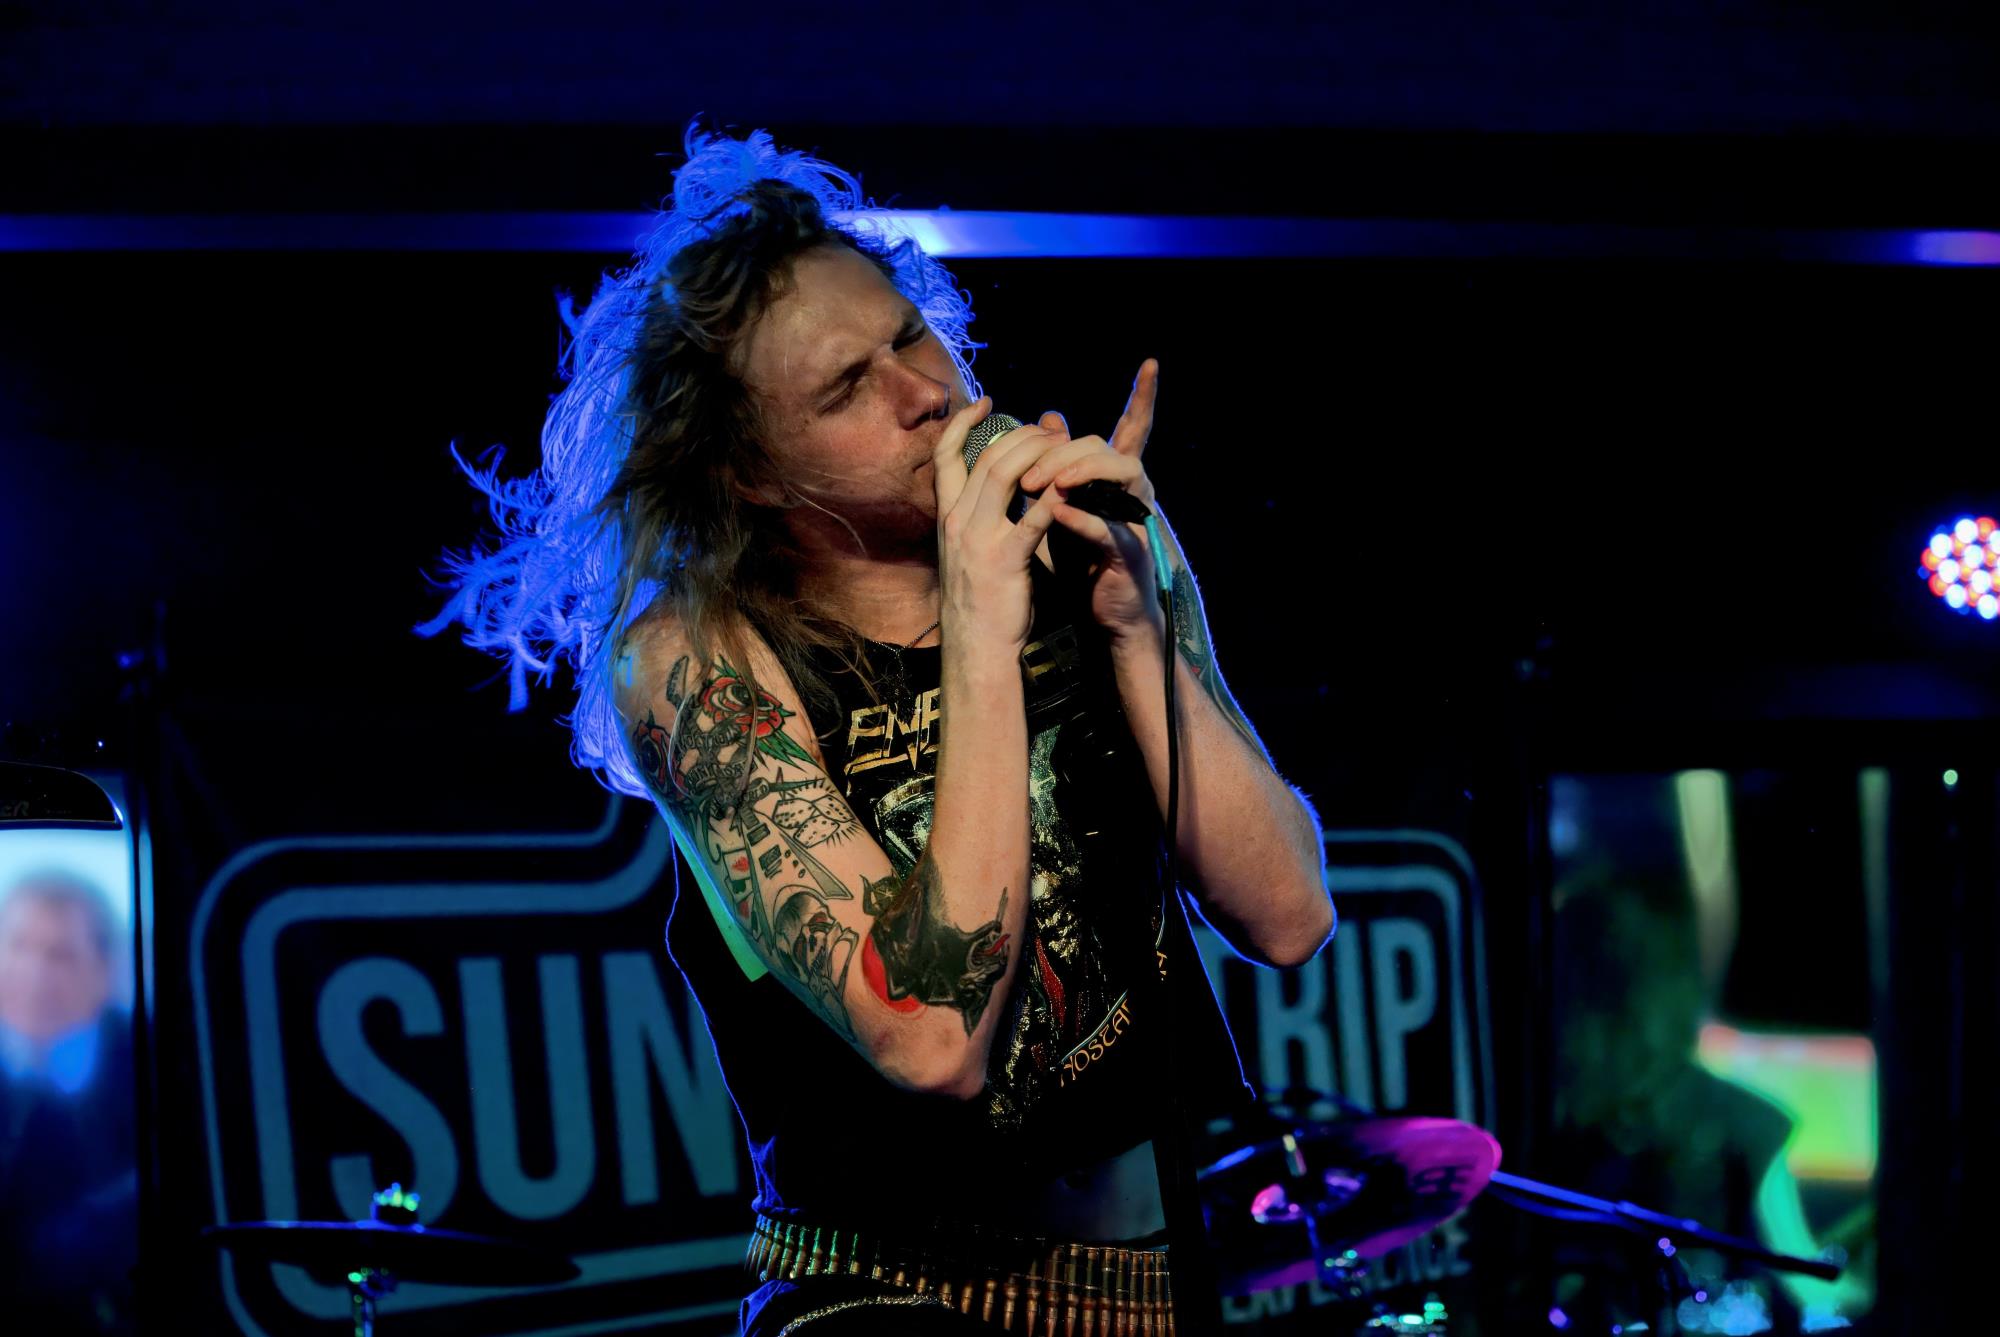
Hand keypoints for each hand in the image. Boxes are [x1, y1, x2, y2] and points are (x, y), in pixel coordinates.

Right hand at [932, 395, 1073, 655]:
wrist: (975, 648)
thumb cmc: (978, 603)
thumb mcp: (967, 552)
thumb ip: (976, 518)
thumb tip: (992, 490)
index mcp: (946, 517)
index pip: (945, 456)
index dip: (962, 423)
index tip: (985, 402)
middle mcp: (957, 521)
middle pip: (986, 457)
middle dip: (1021, 436)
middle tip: (1048, 430)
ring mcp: (978, 538)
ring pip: (1005, 474)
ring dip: (1039, 455)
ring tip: (1063, 450)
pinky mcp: (1005, 559)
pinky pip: (1033, 515)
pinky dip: (1056, 495)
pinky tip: (1075, 487)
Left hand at [1016, 360, 1166, 648]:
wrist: (1105, 614)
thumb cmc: (1085, 558)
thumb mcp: (1065, 503)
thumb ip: (1058, 463)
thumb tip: (1051, 416)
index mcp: (1116, 481)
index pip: (1132, 430)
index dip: (1145, 397)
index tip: (1151, 364)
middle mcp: (1132, 493)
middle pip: (1108, 448)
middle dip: (1066, 451)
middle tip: (1028, 474)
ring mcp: (1134, 521)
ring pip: (1121, 476)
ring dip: (1081, 474)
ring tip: (1047, 486)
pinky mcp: (1129, 554)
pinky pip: (1109, 529)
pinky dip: (1083, 519)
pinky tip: (1058, 513)